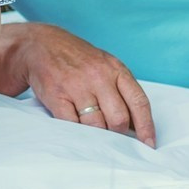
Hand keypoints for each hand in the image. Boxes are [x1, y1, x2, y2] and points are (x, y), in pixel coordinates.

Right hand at [0, 22, 156, 146]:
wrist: (40, 44)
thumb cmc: (77, 59)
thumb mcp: (104, 65)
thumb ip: (121, 91)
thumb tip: (137, 127)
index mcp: (114, 69)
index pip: (138, 102)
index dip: (146, 127)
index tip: (149, 145)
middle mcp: (98, 76)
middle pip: (119, 119)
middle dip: (118, 133)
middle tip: (112, 135)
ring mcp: (76, 86)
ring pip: (96, 126)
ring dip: (97, 134)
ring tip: (93, 131)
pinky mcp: (57, 95)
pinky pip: (73, 125)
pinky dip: (77, 131)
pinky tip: (77, 126)